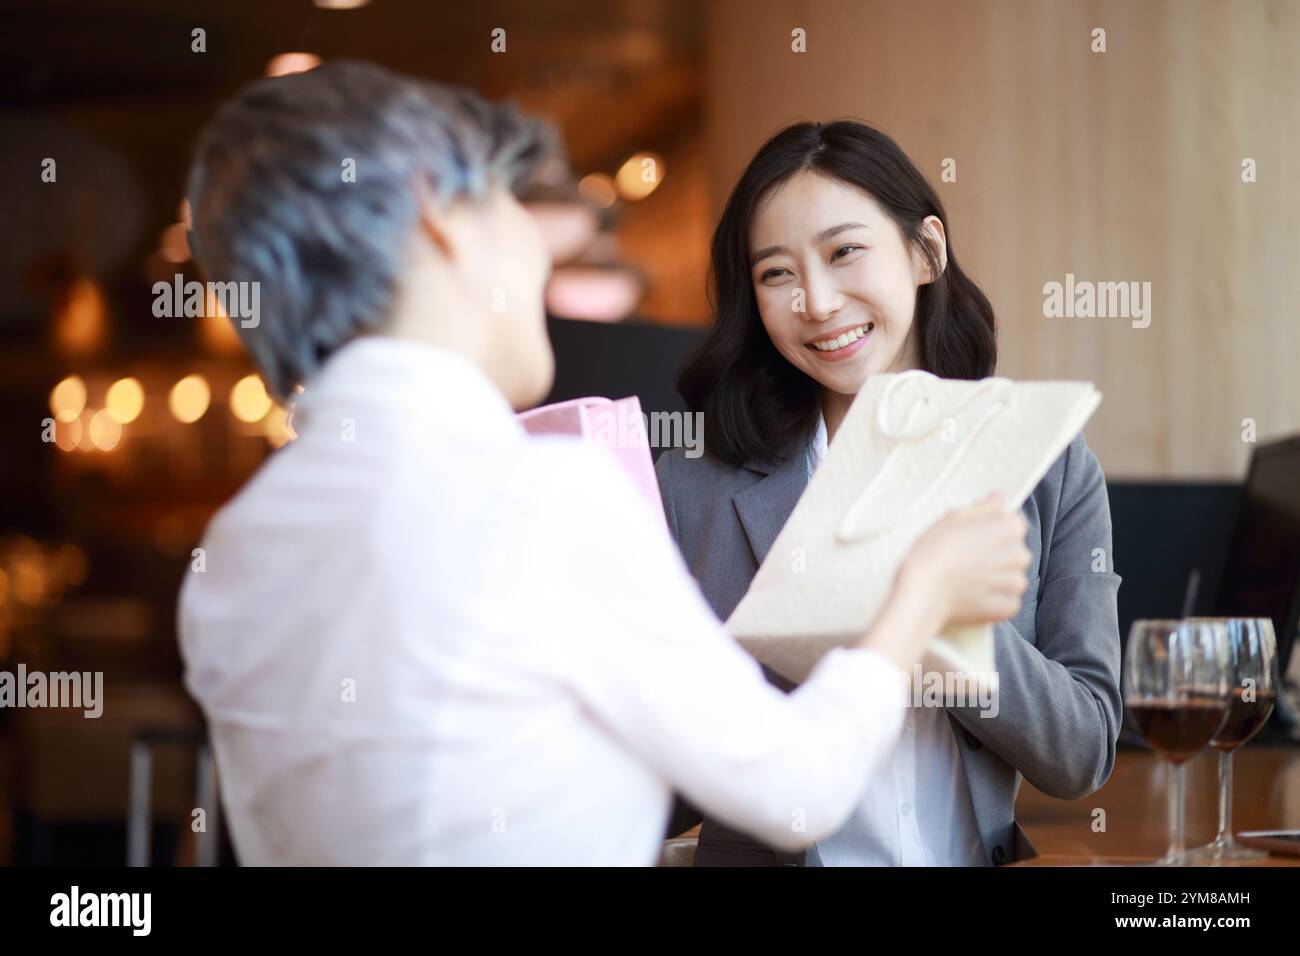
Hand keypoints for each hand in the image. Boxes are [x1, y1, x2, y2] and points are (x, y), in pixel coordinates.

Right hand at [899, 493, 1031, 629]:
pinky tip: (973, 596)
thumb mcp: (952, 518)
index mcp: (1008, 528)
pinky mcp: (1007, 608)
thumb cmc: (932, 552)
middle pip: (1016, 551)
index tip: (975, 536)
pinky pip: (1009, 601)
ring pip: (1014, 577)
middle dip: (999, 553)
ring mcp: (1014, 583)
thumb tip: (999, 498)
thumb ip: (982, 507)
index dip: (994, 528)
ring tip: (969, 579)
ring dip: (997, 578)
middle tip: (969, 558)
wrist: (921, 593)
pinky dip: (994, 600)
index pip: (1015, 523)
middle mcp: (1018, 554)